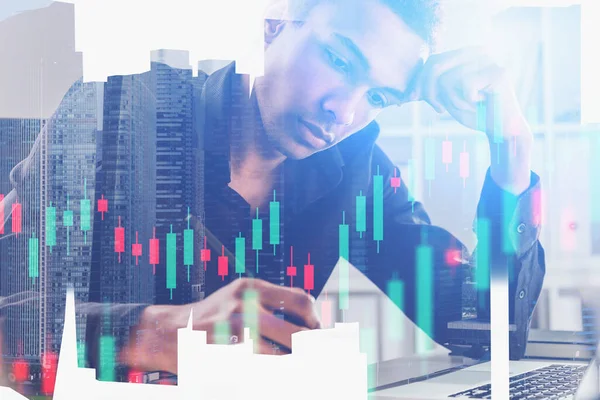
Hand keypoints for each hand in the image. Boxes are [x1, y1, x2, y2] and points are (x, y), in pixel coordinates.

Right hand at [121, 278, 320, 373]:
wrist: (169, 331)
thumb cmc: (212, 315)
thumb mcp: (239, 297)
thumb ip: (270, 303)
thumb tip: (308, 324)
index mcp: (252, 288)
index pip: (300, 301)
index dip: (315, 320)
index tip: (319, 334)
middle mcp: (245, 305)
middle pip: (295, 332)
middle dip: (310, 350)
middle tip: (317, 358)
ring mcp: (234, 331)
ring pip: (280, 356)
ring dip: (292, 366)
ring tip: (300, 369)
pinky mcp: (225, 354)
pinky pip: (261, 369)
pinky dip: (273, 374)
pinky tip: (276, 374)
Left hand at [410, 46, 529, 137]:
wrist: (501, 130)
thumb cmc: (475, 113)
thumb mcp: (447, 98)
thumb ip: (433, 86)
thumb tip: (410, 84)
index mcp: (466, 54)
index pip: (433, 61)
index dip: (420, 82)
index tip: (413, 98)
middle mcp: (478, 52)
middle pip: (436, 66)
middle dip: (430, 92)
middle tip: (439, 109)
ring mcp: (489, 60)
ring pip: (448, 78)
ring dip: (454, 100)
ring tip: (470, 104)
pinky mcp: (498, 72)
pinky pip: (464, 84)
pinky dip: (467, 100)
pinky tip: (480, 103)